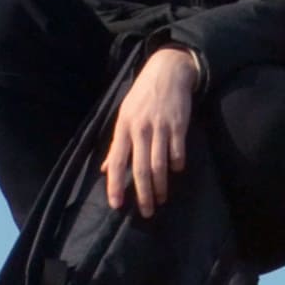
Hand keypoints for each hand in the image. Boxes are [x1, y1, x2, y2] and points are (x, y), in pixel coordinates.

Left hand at [103, 48, 199, 215]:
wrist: (167, 71)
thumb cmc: (142, 97)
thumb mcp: (124, 117)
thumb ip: (117, 145)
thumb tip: (106, 169)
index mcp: (123, 128)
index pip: (117, 162)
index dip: (115, 185)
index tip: (116, 205)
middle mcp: (140, 129)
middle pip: (140, 168)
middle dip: (143, 193)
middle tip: (146, 212)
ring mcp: (160, 127)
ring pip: (159, 164)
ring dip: (161, 185)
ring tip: (161, 199)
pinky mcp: (178, 125)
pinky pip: (177, 151)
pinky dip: (177, 164)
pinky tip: (177, 170)